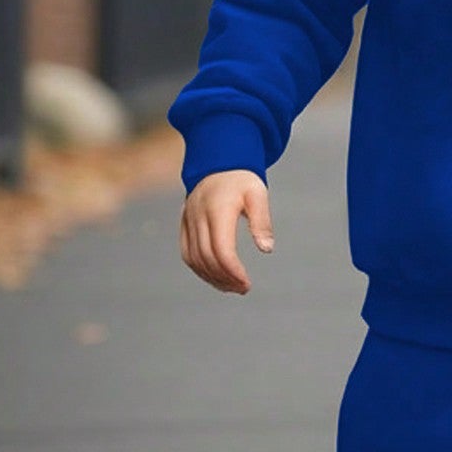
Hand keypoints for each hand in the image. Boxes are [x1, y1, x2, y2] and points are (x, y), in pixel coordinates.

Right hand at [180, 169, 273, 294]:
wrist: (218, 162)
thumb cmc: (242, 179)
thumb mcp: (258, 194)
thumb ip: (262, 221)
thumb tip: (266, 249)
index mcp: (217, 210)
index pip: (221, 250)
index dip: (233, 271)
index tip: (247, 283)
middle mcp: (198, 216)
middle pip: (207, 258)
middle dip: (225, 278)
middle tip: (243, 289)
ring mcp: (188, 220)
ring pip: (194, 259)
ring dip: (212, 277)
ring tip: (232, 287)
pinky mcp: (184, 224)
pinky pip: (187, 253)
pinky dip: (200, 269)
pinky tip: (217, 278)